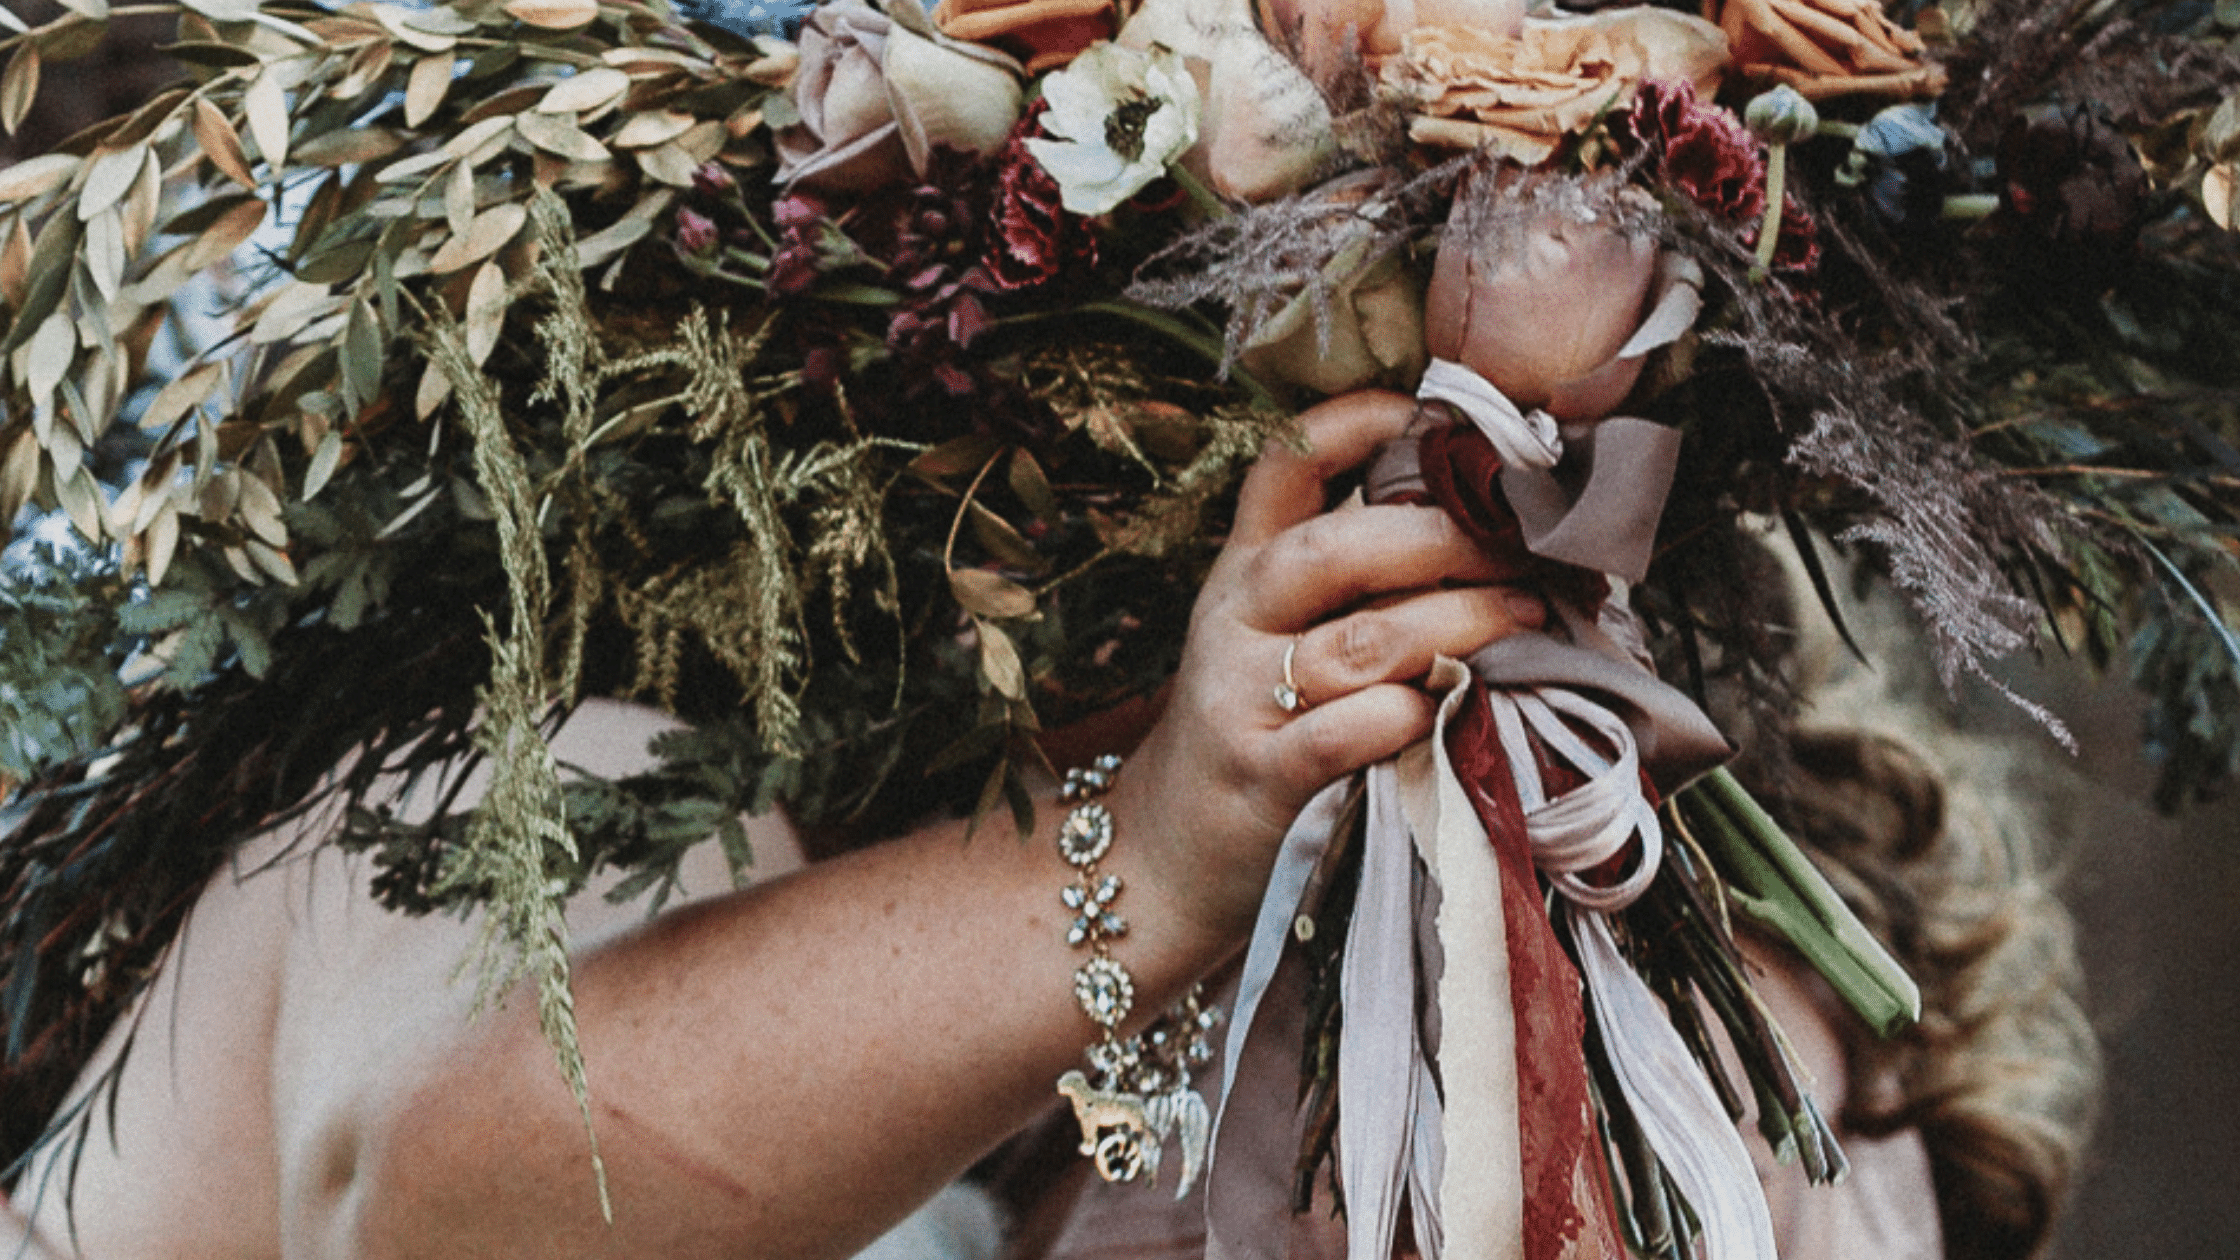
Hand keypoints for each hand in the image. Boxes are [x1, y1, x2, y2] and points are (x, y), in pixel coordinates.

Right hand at [1111, 390, 1544, 940]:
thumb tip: (1491, 524)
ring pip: (1361, 643)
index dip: (1354, 424)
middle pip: (1335, 550)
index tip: (1433, 412)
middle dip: (1444, 537)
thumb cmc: (1259, 727)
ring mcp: (1242, 699)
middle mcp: (1236, 621)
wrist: (1168, 850)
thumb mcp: (1275, 635)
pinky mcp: (1262, 777)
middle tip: (1526, 546)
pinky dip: (1405, 715)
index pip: (1284, 467)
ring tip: (1530, 617)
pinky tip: (1449, 708)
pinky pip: (1343, 734)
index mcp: (1244, 571)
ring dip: (1459, 622)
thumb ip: (1355, 582)